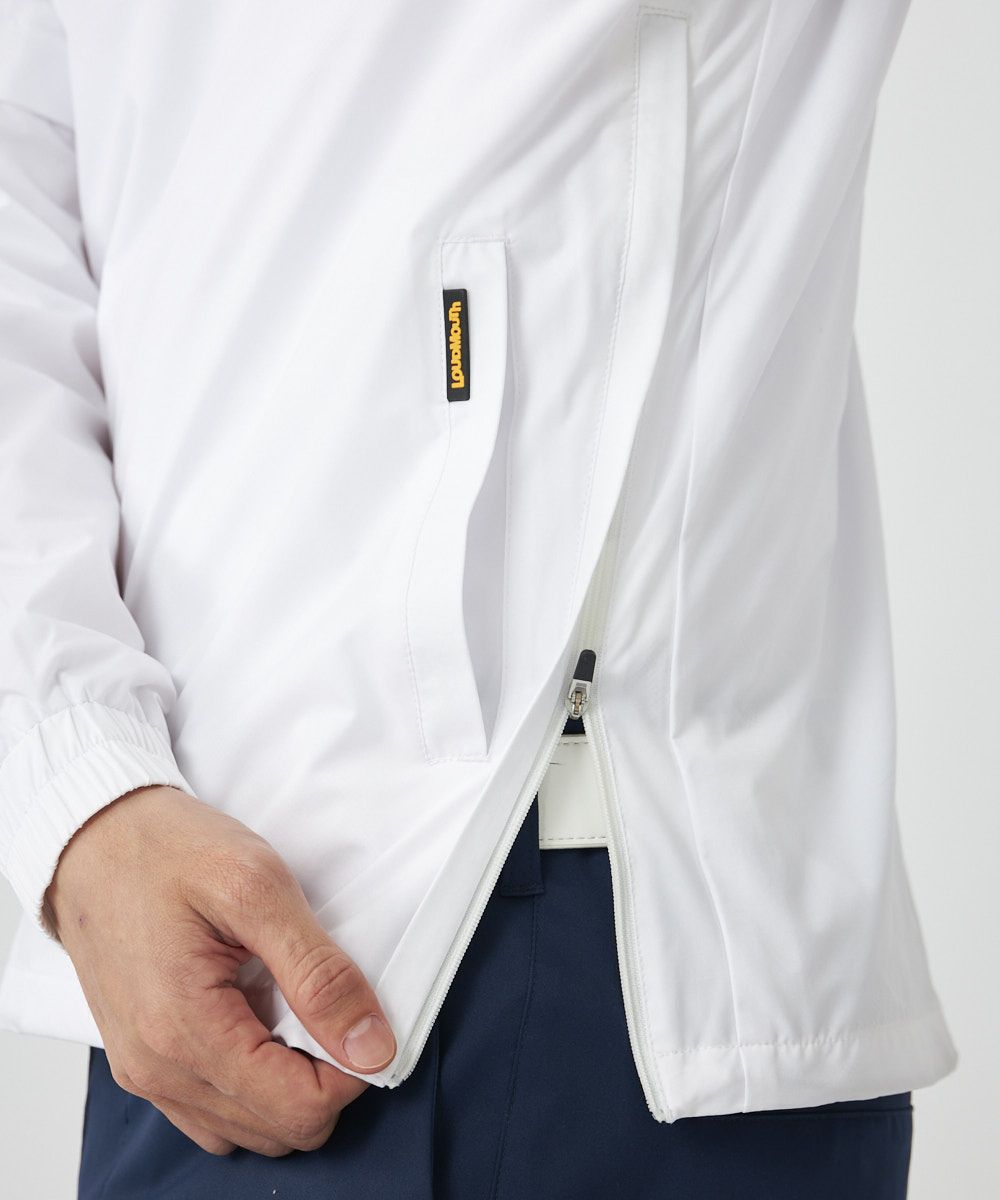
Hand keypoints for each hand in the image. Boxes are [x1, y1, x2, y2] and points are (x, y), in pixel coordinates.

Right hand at [44, 784, 395, 1155]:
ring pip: (248, 1129)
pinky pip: (213, 1110)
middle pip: (278, 1131)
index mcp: (185, 1030)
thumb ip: (318, 973)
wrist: (95, 838)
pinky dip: (252, 1083)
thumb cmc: (166, 850)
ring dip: (288, 1083)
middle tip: (328, 1003)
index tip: (361, 1015)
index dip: (352, 1070)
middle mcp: (157, 1070)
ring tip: (292, 1008)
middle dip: (323, 1077)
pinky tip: (259, 1022)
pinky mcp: (142, 1062)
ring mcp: (145, 1072)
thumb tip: (372, 1045)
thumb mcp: (259, 887)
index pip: (299, 1110)